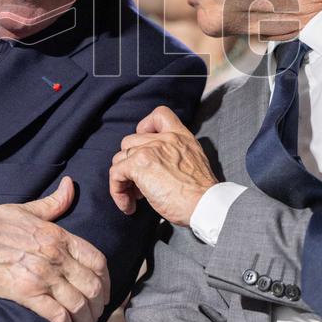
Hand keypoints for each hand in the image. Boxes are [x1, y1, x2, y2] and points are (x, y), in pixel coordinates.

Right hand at [0, 177, 109, 321]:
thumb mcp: (26, 208)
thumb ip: (53, 203)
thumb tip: (70, 185)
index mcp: (58, 235)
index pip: (96, 260)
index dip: (107, 280)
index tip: (106, 292)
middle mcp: (55, 255)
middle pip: (92, 285)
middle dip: (99, 306)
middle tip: (97, 316)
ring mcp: (42, 275)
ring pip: (78, 303)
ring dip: (86, 321)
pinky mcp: (26, 293)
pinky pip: (57, 316)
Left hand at [109, 106, 217, 225]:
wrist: (205, 204)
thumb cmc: (202, 194)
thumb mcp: (195, 162)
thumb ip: (177, 155)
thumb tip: (159, 167)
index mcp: (181, 136)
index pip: (159, 115)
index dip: (145, 127)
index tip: (145, 147)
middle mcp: (165, 138)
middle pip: (130, 142)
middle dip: (130, 163)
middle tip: (140, 185)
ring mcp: (150, 150)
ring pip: (119, 158)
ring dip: (122, 180)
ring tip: (134, 198)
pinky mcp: (139, 165)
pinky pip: (115, 174)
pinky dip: (117, 191)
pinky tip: (129, 206)